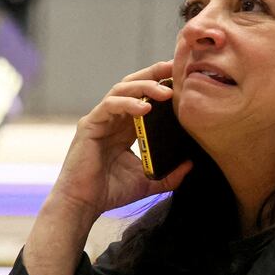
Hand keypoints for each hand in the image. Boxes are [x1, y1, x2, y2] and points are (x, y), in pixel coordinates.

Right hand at [48, 60, 192, 221]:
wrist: (83, 205)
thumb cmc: (110, 193)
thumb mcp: (148, 182)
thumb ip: (170, 175)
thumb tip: (191, 164)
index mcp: (126, 127)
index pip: (144, 97)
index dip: (161, 84)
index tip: (182, 79)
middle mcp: (113, 118)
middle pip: (133, 85)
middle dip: (154, 74)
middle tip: (174, 69)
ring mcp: (101, 119)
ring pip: (122, 90)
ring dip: (145, 87)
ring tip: (166, 92)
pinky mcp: (90, 125)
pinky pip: (110, 105)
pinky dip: (128, 103)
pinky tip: (145, 108)